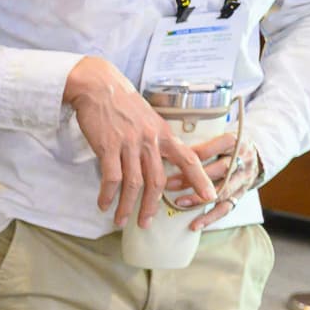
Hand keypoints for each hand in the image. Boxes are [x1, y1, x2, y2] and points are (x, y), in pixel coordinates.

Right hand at [65, 56, 214, 228]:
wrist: (98, 87)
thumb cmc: (121, 103)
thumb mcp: (147, 118)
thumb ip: (154, 139)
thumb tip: (155, 159)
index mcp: (163, 133)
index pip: (188, 159)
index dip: (200, 179)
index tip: (210, 196)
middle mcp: (150, 140)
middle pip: (158, 181)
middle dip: (152, 206)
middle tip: (146, 223)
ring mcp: (129, 144)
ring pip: (134, 184)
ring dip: (127, 207)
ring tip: (121, 221)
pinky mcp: (108, 147)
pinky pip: (111, 178)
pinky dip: (107, 195)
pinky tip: (103, 204)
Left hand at [179, 128, 261, 231]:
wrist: (254, 156)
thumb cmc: (225, 146)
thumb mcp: (217, 138)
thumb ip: (200, 142)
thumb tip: (166, 150)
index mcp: (237, 142)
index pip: (219, 146)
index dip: (198, 153)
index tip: (175, 158)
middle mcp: (243, 160)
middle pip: (221, 169)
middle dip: (194, 178)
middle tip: (170, 184)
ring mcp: (243, 179)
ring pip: (223, 190)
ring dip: (199, 199)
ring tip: (179, 203)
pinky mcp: (241, 194)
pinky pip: (226, 208)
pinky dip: (210, 217)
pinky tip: (194, 225)